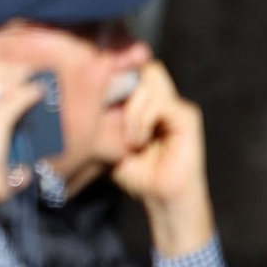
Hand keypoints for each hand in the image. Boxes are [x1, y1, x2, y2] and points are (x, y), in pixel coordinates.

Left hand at [109, 62, 214, 256]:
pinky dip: (142, 119)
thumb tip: (80, 96)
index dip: (115, 71)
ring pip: (148, 80)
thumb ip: (103, 118)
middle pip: (143, 67)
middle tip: (112, 113)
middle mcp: (163, 98)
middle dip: (122, 86)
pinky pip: (160, 102)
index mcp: (146, 101)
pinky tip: (137, 141)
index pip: (132, 68)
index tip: (96, 88)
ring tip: (128, 138)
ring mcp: (176, 105)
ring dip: (131, 109)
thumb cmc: (136, 172)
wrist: (161, 198)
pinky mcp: (187, 117)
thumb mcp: (110, 141)